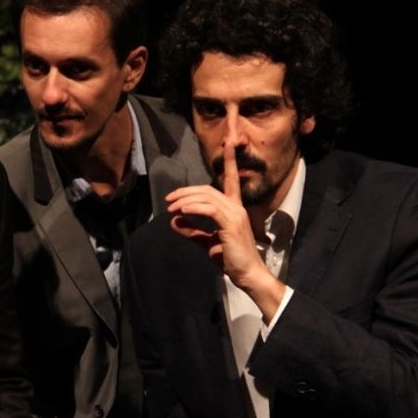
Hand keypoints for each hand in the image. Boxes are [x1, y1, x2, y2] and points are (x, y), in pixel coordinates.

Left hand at [165, 140, 284, 319]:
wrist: (248, 276)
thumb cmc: (231, 259)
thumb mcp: (207, 243)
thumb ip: (193, 231)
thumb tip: (174, 222)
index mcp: (234, 209)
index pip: (231, 179)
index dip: (230, 160)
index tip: (229, 141)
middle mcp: (237, 208)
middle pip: (209, 188)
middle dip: (186, 191)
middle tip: (169, 200)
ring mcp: (236, 214)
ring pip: (207, 196)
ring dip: (185, 200)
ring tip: (171, 208)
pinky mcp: (231, 224)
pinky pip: (209, 209)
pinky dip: (192, 208)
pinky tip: (181, 212)